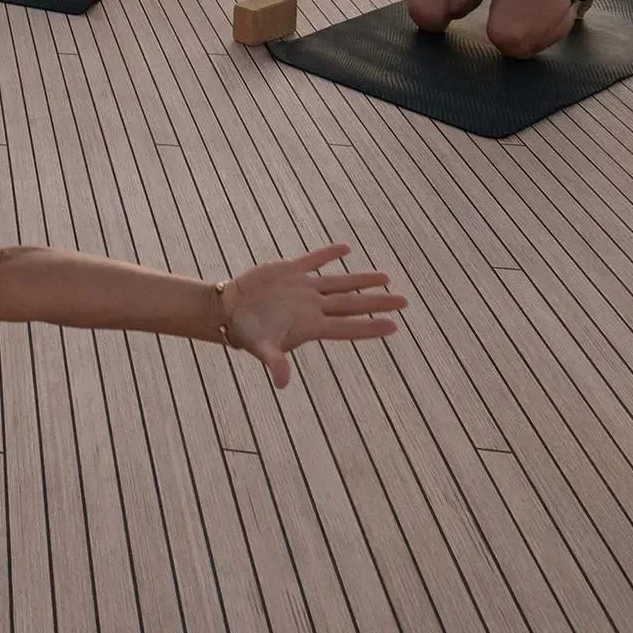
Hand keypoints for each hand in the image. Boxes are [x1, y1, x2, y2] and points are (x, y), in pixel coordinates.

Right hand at [218, 244, 404, 388]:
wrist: (227, 310)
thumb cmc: (246, 333)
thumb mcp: (260, 347)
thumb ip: (274, 361)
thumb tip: (282, 383)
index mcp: (310, 326)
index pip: (347, 326)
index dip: (370, 326)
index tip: (394, 326)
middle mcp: (312, 307)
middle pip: (351, 303)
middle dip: (378, 301)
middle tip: (405, 301)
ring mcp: (303, 289)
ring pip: (339, 283)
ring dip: (362, 279)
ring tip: (386, 277)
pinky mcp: (289, 271)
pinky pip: (313, 261)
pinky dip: (328, 254)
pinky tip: (345, 249)